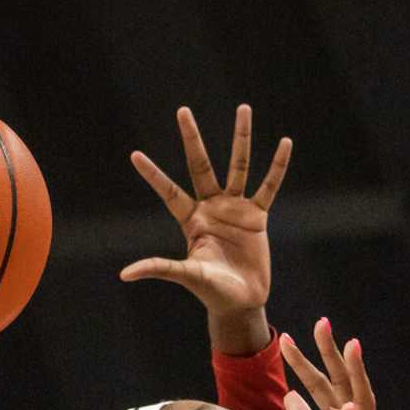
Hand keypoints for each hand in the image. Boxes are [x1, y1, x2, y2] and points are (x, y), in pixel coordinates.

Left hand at [121, 105, 290, 329]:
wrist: (241, 302)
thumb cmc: (211, 291)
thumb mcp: (186, 275)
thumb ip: (159, 268)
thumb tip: (124, 274)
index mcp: (191, 220)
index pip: (169, 191)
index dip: (153, 175)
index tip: (134, 155)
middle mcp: (211, 207)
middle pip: (201, 165)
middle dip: (192, 139)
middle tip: (183, 111)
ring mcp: (235, 208)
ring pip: (238, 165)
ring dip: (241, 137)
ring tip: (243, 108)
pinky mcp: (257, 215)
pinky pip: (269, 186)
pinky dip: (277, 166)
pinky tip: (285, 143)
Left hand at [281, 321, 409, 409]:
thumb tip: (291, 397)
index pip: (322, 389)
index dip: (305, 364)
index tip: (287, 339)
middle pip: (342, 385)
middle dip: (331, 354)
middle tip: (321, 322)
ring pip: (362, 404)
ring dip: (356, 376)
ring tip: (351, 347)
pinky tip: (347, 408)